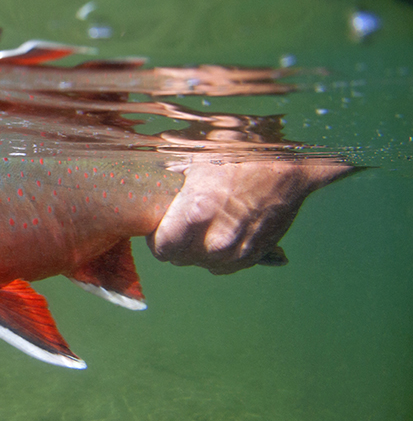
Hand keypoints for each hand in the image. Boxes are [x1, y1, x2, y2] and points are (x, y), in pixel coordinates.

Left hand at [148, 155, 358, 274]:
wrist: (287, 166)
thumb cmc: (237, 154)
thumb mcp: (192, 157)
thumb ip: (162, 176)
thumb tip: (132, 178)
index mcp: (197, 215)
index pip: (162, 250)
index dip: (157, 239)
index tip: (160, 226)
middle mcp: (217, 240)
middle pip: (180, 259)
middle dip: (177, 243)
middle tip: (181, 220)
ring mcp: (238, 251)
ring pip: (203, 264)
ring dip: (199, 250)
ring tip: (206, 222)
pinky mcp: (254, 256)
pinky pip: (225, 266)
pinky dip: (220, 254)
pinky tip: (223, 229)